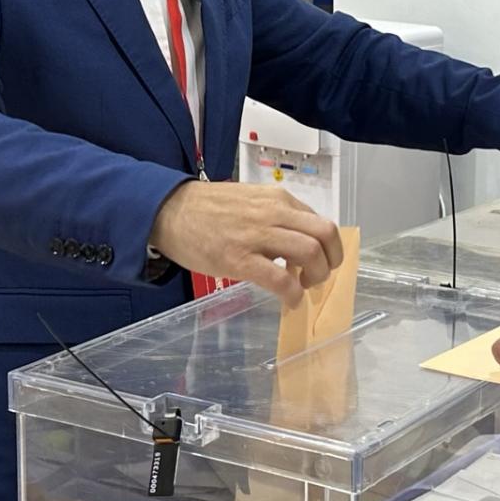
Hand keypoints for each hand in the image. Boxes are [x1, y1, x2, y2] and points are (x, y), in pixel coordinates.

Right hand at [149, 181, 343, 305]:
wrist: (169, 210)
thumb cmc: (206, 208)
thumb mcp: (249, 200)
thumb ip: (275, 215)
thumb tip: (297, 237)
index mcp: (277, 200)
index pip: (320, 221)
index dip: (326, 247)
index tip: (318, 261)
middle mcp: (273, 213)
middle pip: (325, 235)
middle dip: (331, 260)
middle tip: (318, 276)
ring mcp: (257, 236)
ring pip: (310, 253)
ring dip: (316, 277)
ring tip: (302, 287)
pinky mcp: (239, 259)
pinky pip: (280, 279)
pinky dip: (293, 294)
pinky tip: (289, 300)